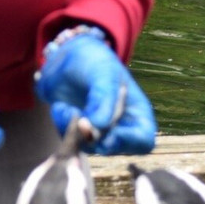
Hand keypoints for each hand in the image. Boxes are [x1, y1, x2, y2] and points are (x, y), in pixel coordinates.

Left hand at [34, 28, 155, 154]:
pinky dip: (62, 125)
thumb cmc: (94, 60)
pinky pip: (69, 140)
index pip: (143, 142)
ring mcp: (98, 132)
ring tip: (67, 106)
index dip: (127, 142)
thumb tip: (99, 127)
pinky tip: (61, 106)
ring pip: (88, 148)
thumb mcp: (103, 73)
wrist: (66, 55)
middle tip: (79, 119)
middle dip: (93, 136)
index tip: (106, 129)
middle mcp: (120, 128)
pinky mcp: (77, 133)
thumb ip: (104, 99)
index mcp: (137, 113)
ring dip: (73, 129)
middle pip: (112, 148)